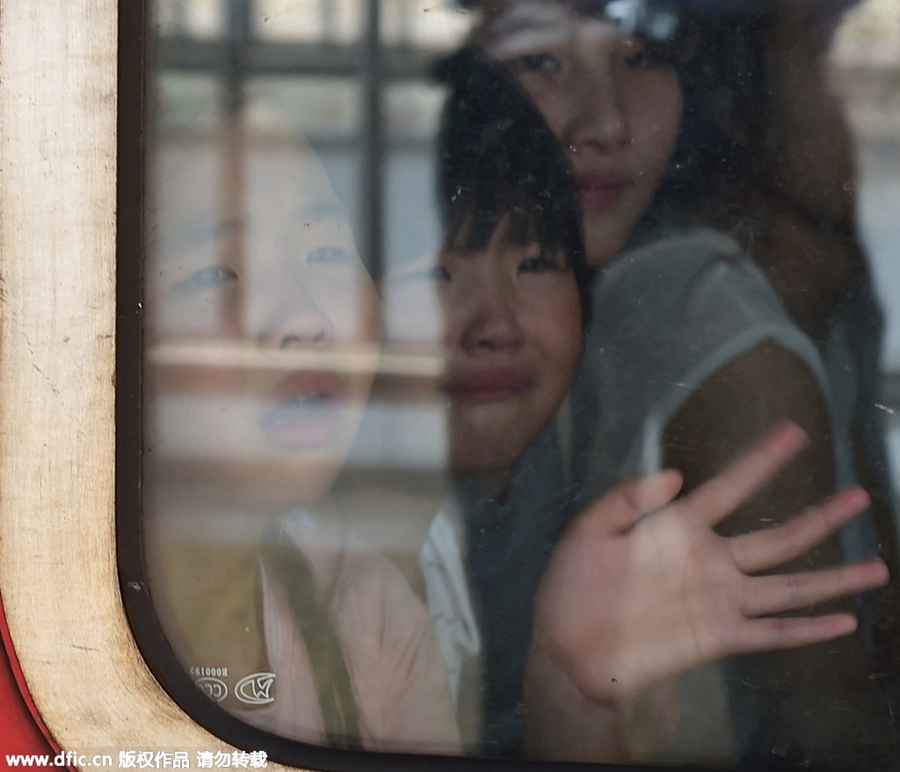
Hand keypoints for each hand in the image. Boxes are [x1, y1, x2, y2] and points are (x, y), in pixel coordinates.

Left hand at [530, 423, 888, 709]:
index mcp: (678, 528)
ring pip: (789, 585)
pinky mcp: (719, 637)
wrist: (567, 646)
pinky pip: (772, 633)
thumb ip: (627, 498)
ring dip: (833, 577)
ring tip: (877, 567)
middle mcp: (710, 561)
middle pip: (778, 537)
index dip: (761, 460)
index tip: (793, 432)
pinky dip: (808, 630)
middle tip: (859, 496)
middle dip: (820, 516)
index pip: (730, 487)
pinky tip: (844, 622)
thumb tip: (675, 473)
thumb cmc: (573, 585)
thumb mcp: (589, 529)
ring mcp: (719, 600)